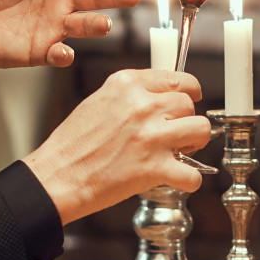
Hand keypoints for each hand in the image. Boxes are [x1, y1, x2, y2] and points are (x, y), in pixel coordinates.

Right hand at [21, 69, 211, 223]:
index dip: (189, 91)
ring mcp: (151, 136)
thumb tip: (158, 97)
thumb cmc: (72, 145)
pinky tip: (178, 180)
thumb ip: (130, 95)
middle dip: (186, 120)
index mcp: (127, 84)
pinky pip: (193, 174)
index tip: (191, 98)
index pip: (177, 78)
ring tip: (179, 153)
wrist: (57, 176)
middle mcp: (142, 105)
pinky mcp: (154, 167)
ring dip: (194, 144)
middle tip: (175, 135)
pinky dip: (189, 180)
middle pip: (189, 104)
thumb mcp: (98, 101)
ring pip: (201, 129)